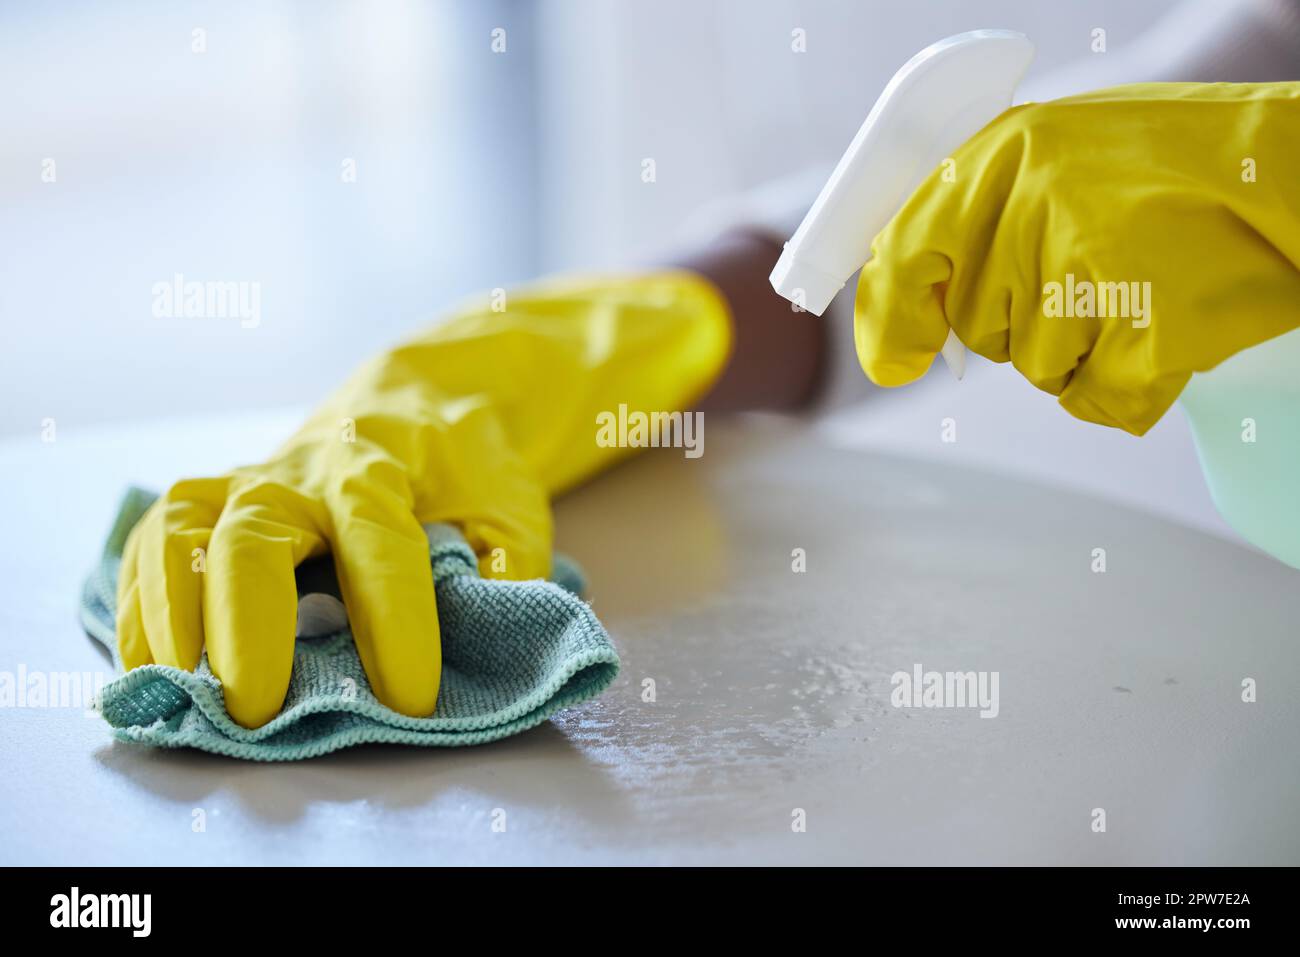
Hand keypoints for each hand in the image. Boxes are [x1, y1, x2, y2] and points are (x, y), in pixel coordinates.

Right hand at [117, 273, 731, 726]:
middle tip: (258, 709)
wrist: (415, 398)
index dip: (395, 624)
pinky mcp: (213, 498)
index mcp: (380, 469)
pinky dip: (140, 600)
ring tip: (177, 686)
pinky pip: (154, 540)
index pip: (381, 545)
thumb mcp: (512, 504)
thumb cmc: (464, 461)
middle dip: (249, 625)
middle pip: (253, 537)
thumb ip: (506, 566)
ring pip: (181, 530)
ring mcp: (245, 481)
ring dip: (169, 610)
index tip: (411, 700)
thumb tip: (484, 631)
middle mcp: (299, 472)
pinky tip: (149, 661)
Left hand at [853, 82, 1299, 434]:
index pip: (907, 248)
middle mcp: (1036, 206)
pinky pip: (1093, 396)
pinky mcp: (1147, 330)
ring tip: (1139, 285)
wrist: (1292, 178)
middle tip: (1094, 268)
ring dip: (1078, 348)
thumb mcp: (1057, 161)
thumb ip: (978, 218)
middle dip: (1024, 318)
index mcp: (1006, 155)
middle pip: (979, 325)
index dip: (892, 315)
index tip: (897, 358)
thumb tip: (903, 320)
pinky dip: (1123, 383)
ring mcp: (1092, 270)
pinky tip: (1162, 325)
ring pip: (1034, 366)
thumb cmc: (1173, 172)